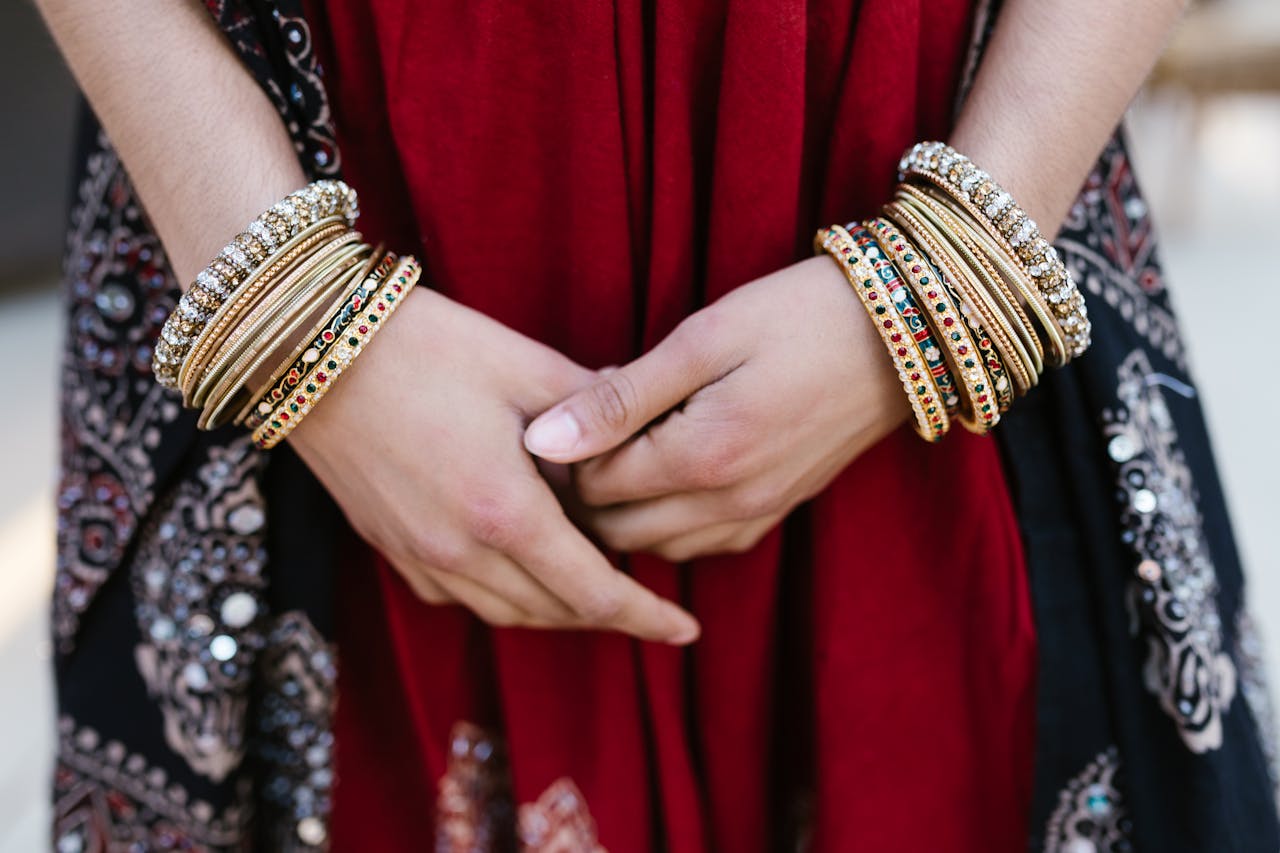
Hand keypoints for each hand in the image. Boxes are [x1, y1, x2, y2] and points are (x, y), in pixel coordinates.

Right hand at [290, 287, 700, 643]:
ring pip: (509, 612)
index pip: (595, 592)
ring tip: (596, 587)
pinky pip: (464, 597)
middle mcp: (460, 552)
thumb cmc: (427, 346)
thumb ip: (596, 412)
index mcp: (505, 511)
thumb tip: (647, 431)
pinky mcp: (390, 548)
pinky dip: (508, 596)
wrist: (311, 345)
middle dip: (611, 613)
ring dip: (560, 609)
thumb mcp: (527, 367)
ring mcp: (419, 557)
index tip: (687, 629)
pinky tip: (525, 568)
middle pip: (556, 612)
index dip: (647, 616)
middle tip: (651, 601)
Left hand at [523, 256, 908, 561]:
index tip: (578, 399)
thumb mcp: (703, 339)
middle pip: (615, 531)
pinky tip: (672, 468)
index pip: (593, 487)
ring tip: (630, 443)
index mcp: (703, 459)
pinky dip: (670, 519)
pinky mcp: (778, 512)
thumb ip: (619, 398)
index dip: (569, 447)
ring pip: (655, 547)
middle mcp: (729, 506)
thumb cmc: (799, 317)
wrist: (907, 330)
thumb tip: (541, 440)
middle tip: (595, 425)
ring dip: (627, 507)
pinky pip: (701, 544)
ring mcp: (758, 515)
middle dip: (588, 488)